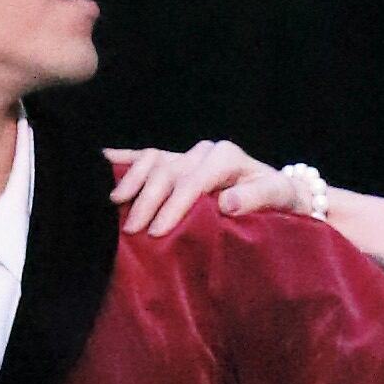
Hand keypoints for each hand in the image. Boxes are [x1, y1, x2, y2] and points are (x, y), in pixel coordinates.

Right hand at [109, 138, 291, 235]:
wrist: (279, 192)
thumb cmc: (279, 199)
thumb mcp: (277, 197)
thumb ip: (256, 198)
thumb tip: (227, 203)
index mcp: (227, 158)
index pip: (194, 180)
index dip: (174, 205)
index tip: (158, 231)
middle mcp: (205, 151)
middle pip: (169, 171)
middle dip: (148, 200)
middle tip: (132, 229)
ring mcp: (189, 154)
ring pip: (154, 160)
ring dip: (133, 180)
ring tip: (116, 203)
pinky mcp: (179, 161)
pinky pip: (148, 156)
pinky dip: (126, 158)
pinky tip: (104, 159)